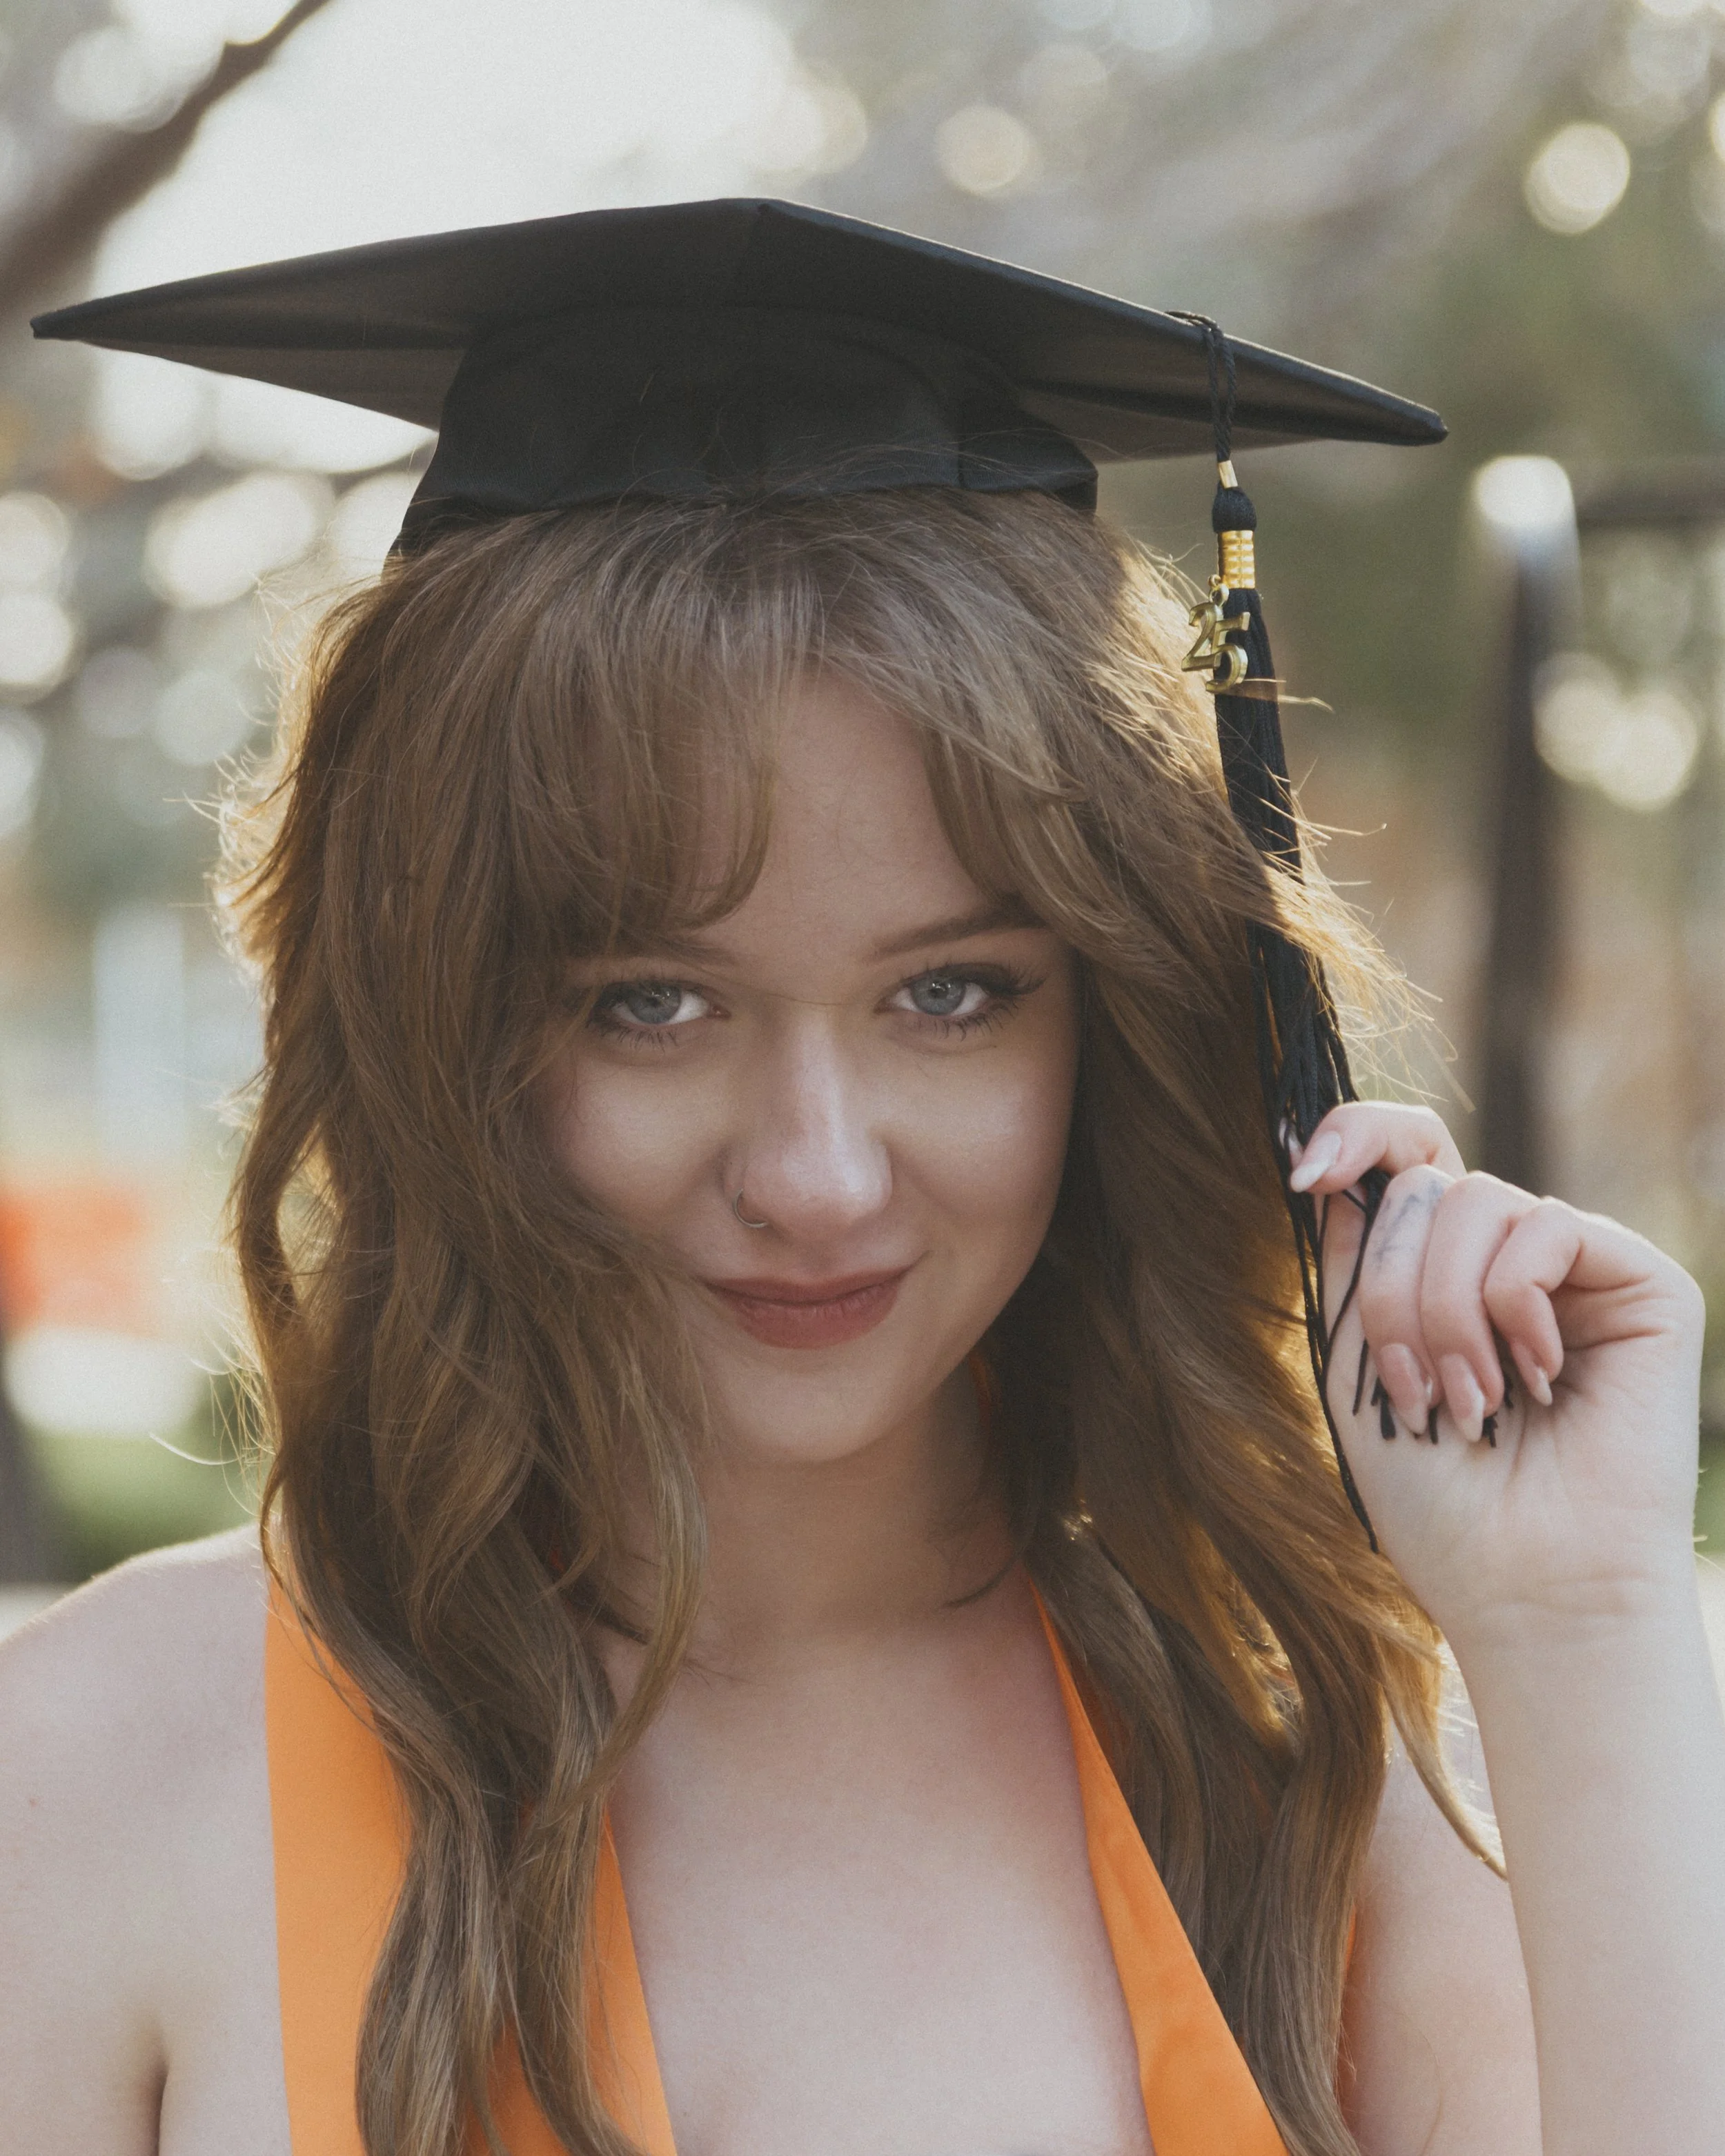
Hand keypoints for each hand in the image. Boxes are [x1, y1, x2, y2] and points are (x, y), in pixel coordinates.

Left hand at [1296, 1103, 1705, 1654]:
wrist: (1529, 1586)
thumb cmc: (1439, 1500)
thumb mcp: (1357, 1365)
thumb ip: (1351, 1262)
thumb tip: (1329, 1161)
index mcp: (1444, 1271)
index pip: (1404, 1155)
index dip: (1353, 1135)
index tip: (1302, 1168)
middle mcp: (1510, 1257)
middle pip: (1421, 1187)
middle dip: (1392, 1290)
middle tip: (1414, 1393)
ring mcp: (1579, 1266)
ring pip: (1475, 1200)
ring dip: (1446, 1310)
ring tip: (1471, 1403)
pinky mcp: (1643, 1280)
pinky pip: (1548, 1226)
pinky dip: (1516, 1305)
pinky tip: (1537, 1378)